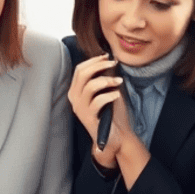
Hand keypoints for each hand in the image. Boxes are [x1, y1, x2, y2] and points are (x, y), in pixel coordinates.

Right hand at [68, 55, 147, 183]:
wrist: (114, 136)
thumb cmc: (111, 114)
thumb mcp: (105, 92)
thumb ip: (102, 78)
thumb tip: (109, 60)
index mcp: (76, 92)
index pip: (79, 69)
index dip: (93, 60)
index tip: (107, 56)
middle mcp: (75, 99)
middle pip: (82, 74)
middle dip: (99, 65)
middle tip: (113, 63)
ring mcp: (81, 109)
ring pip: (90, 86)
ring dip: (107, 80)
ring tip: (119, 81)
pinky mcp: (89, 118)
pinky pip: (98, 101)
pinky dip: (110, 94)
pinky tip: (117, 94)